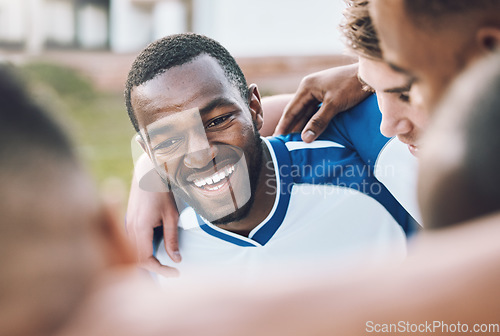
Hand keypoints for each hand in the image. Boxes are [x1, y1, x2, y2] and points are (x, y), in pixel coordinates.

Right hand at [126, 155, 180, 276]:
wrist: (147, 172)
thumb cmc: (161, 191)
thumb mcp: (171, 215)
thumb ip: (172, 239)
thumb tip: (176, 260)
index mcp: (140, 229)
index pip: (145, 260)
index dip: (160, 270)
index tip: (176, 272)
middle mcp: (129, 229)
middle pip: (136, 260)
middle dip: (154, 269)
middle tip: (172, 272)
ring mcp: (126, 226)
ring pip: (132, 253)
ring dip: (147, 262)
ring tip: (165, 265)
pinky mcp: (128, 222)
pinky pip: (132, 244)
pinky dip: (142, 252)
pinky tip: (156, 252)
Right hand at [274, 63, 368, 141]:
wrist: (372, 75)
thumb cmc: (352, 86)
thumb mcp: (334, 104)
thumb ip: (318, 121)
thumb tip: (305, 139)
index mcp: (307, 87)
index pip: (291, 110)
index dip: (284, 125)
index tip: (277, 138)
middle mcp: (309, 88)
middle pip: (297, 112)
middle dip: (291, 127)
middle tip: (283, 143)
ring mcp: (318, 91)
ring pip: (306, 113)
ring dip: (302, 126)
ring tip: (294, 142)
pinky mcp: (327, 96)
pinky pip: (315, 112)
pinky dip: (312, 122)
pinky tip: (310, 132)